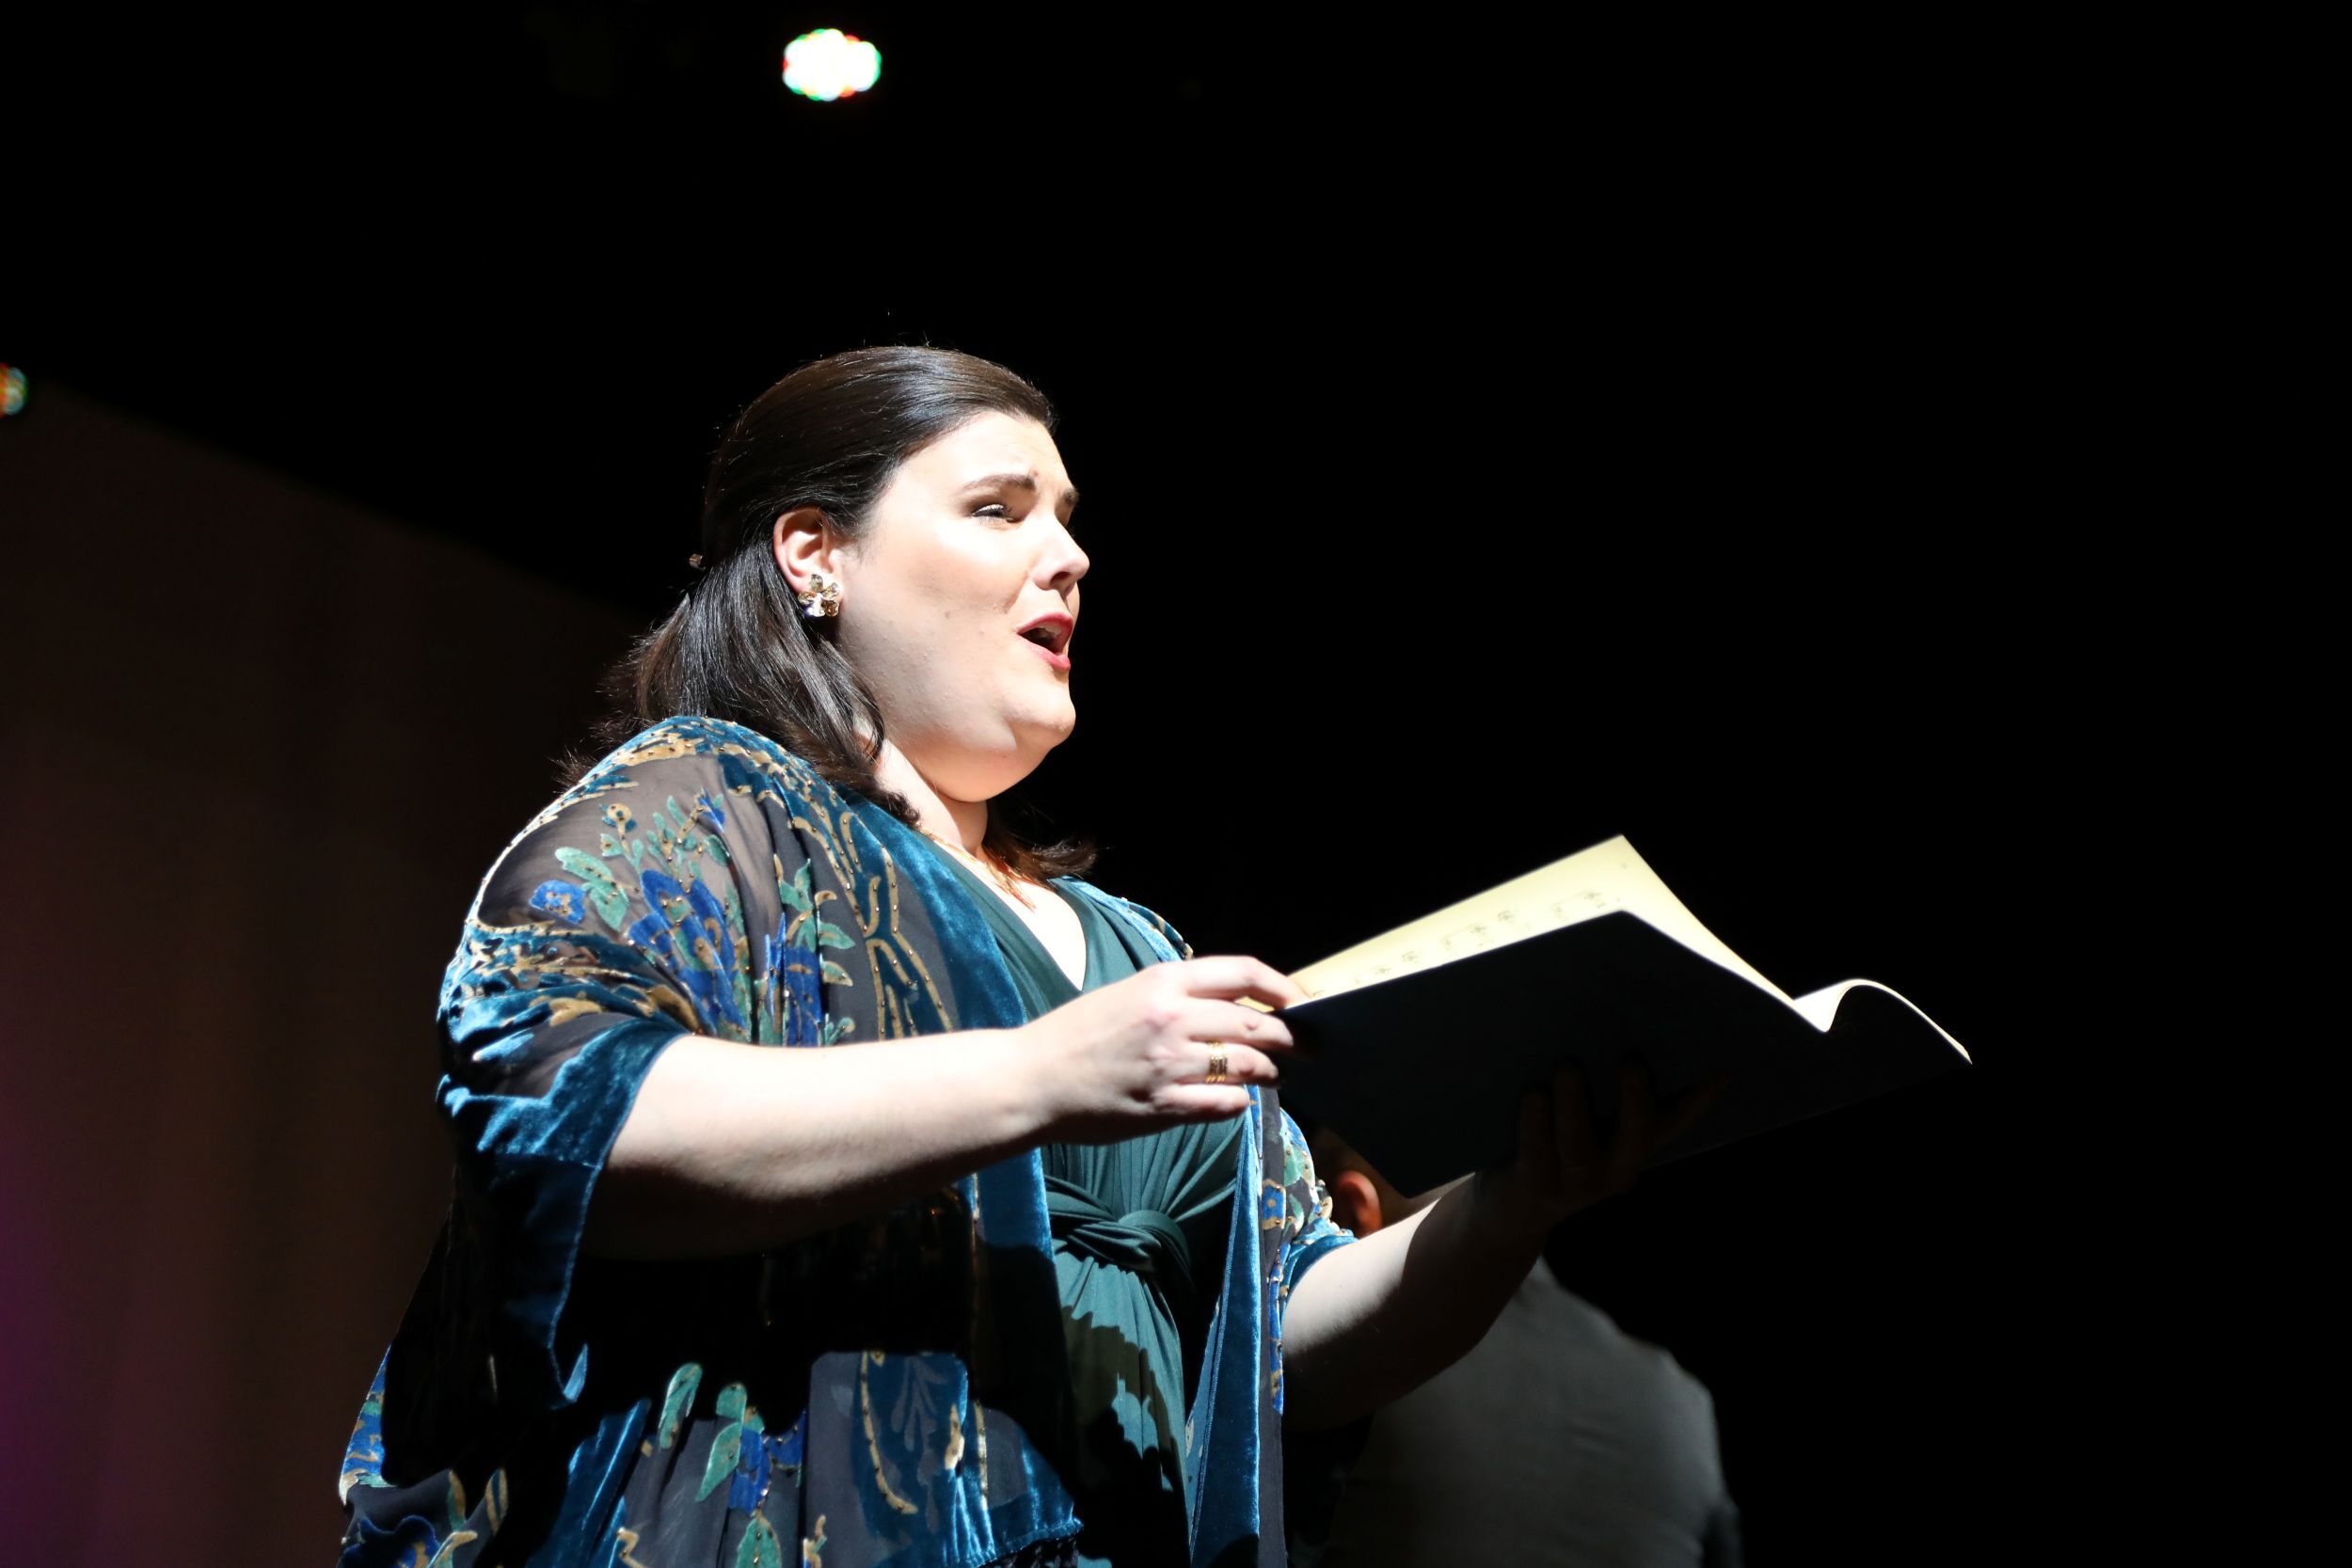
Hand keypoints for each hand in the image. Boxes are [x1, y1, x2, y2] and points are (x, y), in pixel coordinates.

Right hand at [1018, 956, 1306, 1143]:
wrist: (1031, 1079)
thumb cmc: (1075, 1035)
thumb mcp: (1127, 994)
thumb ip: (1178, 995)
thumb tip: (1235, 1005)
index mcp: (1163, 981)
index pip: (1244, 973)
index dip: (1283, 987)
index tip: (1300, 1002)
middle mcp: (1172, 1018)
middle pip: (1257, 1023)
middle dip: (1292, 1038)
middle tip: (1308, 1047)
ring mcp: (1169, 1064)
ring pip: (1248, 1065)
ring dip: (1270, 1072)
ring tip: (1275, 1076)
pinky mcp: (1163, 1106)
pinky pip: (1224, 1104)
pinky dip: (1240, 1103)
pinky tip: (1238, 1101)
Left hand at [1468, 1063, 1726, 1244]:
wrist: (1510, 1210)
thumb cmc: (1550, 1147)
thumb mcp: (1584, 1124)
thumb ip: (1604, 1094)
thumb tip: (1617, 1033)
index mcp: (1631, 1150)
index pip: (1672, 1124)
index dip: (1697, 1102)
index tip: (1719, 1072)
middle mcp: (1613, 1171)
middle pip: (1635, 1137)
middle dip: (1636, 1100)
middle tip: (1631, 1062)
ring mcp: (1575, 1185)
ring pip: (1579, 1146)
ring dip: (1575, 1104)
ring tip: (1569, 1067)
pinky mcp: (1536, 1186)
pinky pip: (1537, 1152)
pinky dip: (1534, 1121)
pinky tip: (1533, 1093)